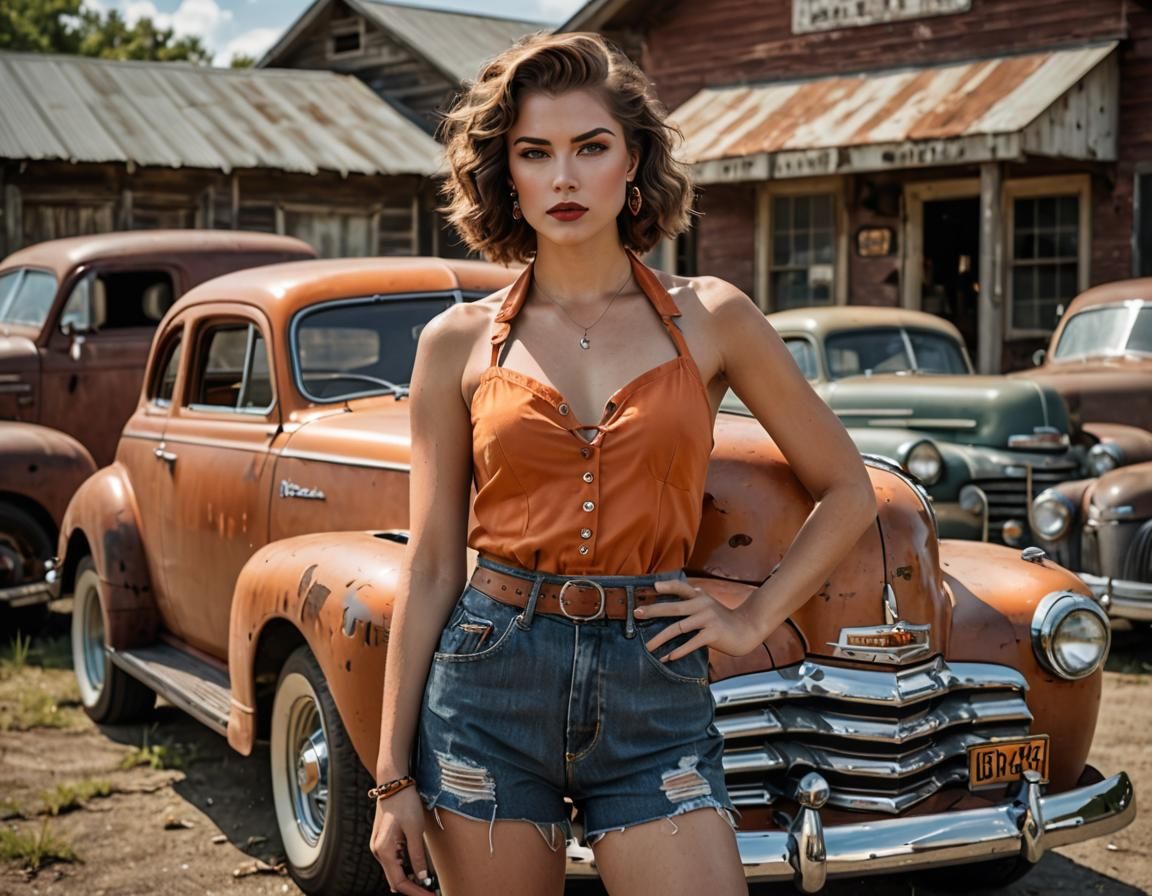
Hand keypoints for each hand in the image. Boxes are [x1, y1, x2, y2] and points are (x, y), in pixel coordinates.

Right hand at [370, 786, 433, 893]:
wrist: (393, 783)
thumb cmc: (404, 803)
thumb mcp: (415, 829)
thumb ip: (417, 855)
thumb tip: (422, 878)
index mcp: (384, 850)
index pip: (399, 882)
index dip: (415, 892)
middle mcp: (378, 851)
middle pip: (395, 879)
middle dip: (413, 888)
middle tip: (431, 892)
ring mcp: (380, 846)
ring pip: (395, 871)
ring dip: (410, 879)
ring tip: (428, 884)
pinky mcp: (384, 841)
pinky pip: (394, 861)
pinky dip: (406, 869)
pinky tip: (417, 871)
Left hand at [635, 579, 765, 659]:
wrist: (747, 629)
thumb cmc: (724, 619)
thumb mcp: (710, 604)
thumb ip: (697, 598)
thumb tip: (687, 589)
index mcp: (700, 597)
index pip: (681, 587)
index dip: (667, 586)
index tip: (651, 587)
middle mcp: (703, 605)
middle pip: (673, 607)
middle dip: (653, 610)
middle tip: (636, 613)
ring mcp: (708, 619)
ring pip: (678, 628)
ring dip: (660, 638)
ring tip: (648, 647)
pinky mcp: (713, 635)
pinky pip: (691, 643)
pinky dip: (679, 651)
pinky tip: (668, 657)